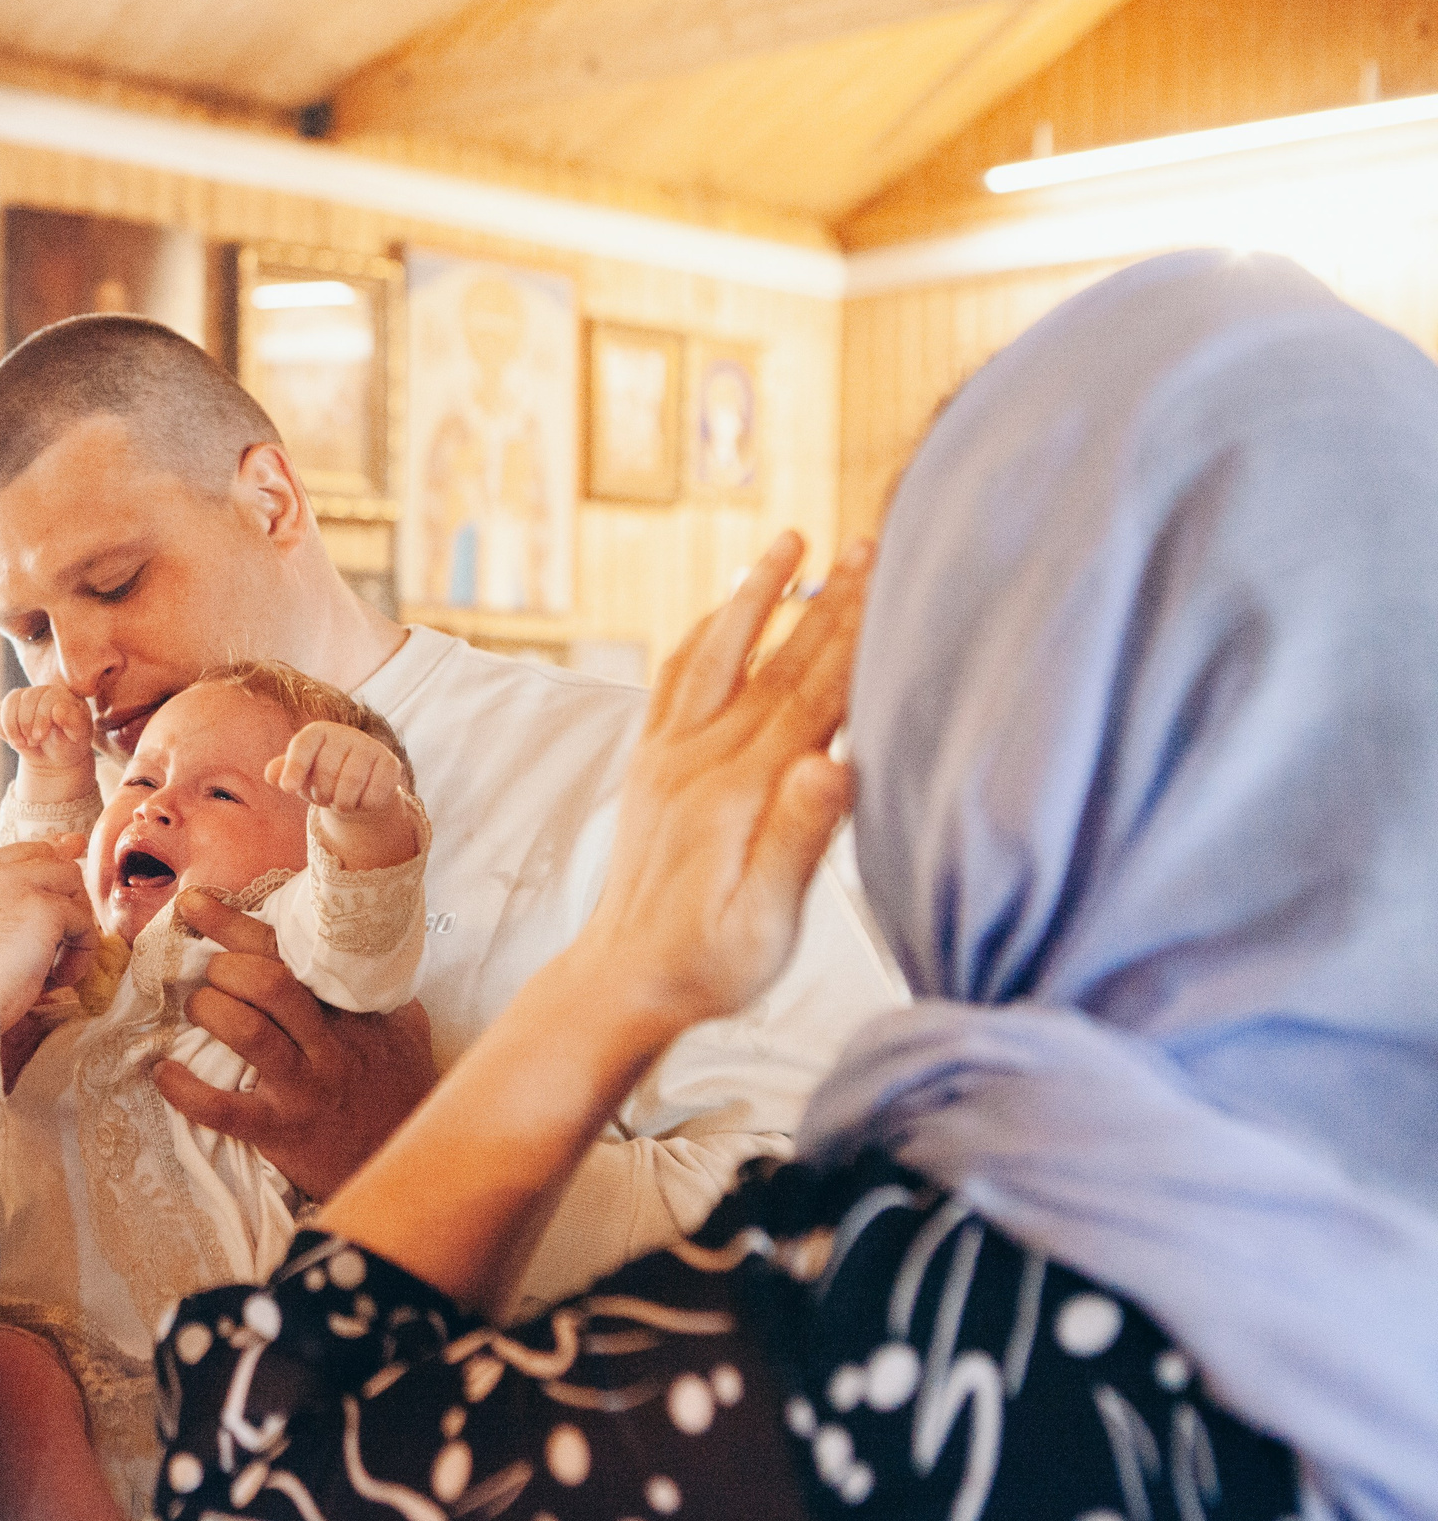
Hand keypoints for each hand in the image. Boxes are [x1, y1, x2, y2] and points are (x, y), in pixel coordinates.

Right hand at [0, 683, 93, 773]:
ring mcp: (25, 697)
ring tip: (21, 744)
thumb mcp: (78, 736)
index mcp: (63, 694)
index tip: (40, 737)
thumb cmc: (70, 744)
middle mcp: (43, 691)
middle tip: (33, 742)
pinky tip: (13, 740)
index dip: (40, 716)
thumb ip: (73, 722)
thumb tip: (58, 709)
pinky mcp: (10, 709)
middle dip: (25, 723)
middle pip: (26, 698)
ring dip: (11, 727)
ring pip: (9, 702)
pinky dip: (1, 729)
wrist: (54, 757)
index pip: (47, 697)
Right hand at [0, 837, 95, 1025]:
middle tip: (71, 926)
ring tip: (61, 961)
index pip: (12, 854)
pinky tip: (62, 979)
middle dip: (63, 887)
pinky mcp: (42, 908)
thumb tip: (8, 921)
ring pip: (69, 878)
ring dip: (74, 918)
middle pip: (44, 855)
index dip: (39, 869)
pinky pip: (81, 920)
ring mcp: (15, 882)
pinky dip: (81, 951)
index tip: (56, 882)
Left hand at [150, 889, 437, 1199]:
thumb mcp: (406, 1029)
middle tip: (210, 972)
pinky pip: (225, 1110)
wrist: (408, 1162)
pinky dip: (185, 1090)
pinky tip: (163, 1073)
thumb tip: (365, 946)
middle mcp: (327, 1044)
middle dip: (225, 967)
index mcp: (350, 1011)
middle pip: (269, 984)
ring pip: (249, 1033)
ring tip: (196, 1008)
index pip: (291, 954)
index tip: (194, 902)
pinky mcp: (282, 1131)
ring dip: (210, 1010)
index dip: (236, 924)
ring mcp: (304, 1088)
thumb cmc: (401, 1089)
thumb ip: (382, 989)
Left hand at [268, 720, 401, 813]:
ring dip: (342, 804)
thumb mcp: (300, 776)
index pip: (303, 745)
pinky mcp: (391, 763)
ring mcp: (371, 746)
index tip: (287, 789)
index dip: (294, 767)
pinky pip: (374, 794)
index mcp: (318, 732)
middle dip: (322, 795)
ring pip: (351, 785)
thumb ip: (282, 772)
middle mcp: (345, 733)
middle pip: (327, 772)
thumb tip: (271, 774)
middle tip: (325, 797)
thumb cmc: (321, 778)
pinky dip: (364, 806)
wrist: (358, 786)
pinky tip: (363, 800)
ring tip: (341, 802)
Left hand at [572, 529, 869, 1033]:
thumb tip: (834, 763)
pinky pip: (676, 681)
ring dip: (756, 594)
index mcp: (740, 790)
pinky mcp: (651, 766)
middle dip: (827, 598)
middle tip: (870, 539)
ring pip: (719, 655)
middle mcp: (699, 759)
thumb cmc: (708, 964)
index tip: (898, 579)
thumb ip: (798, 840)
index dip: (859, 635)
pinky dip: (704, 635)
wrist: (622, 981)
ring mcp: (669, 757)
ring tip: (789, 540)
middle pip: (778, 661)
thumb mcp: (764, 922)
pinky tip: (725, 611)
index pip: (815, 696)